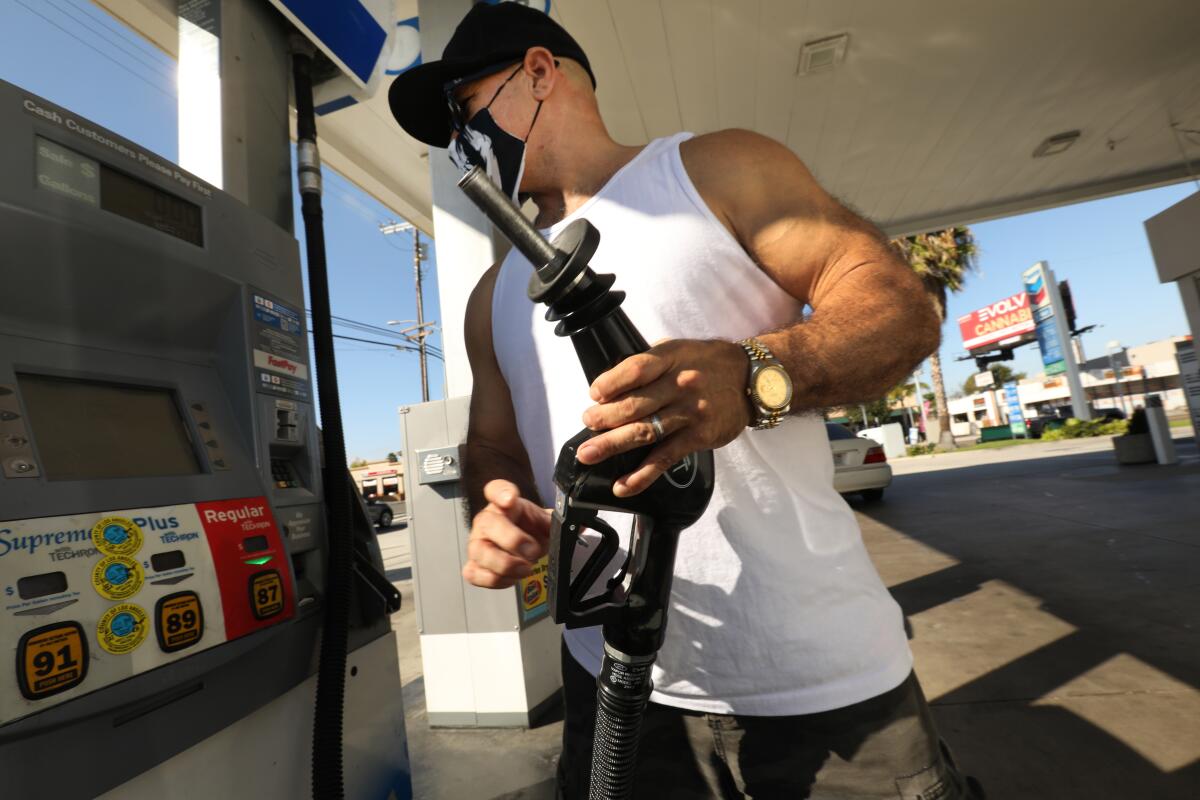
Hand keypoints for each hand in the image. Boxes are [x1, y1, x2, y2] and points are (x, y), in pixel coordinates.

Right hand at [463, 480, 550, 588]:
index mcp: (505, 504)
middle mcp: (487, 521)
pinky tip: (512, 578)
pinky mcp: (475, 565)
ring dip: (505, 563)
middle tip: (532, 550)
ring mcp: (478, 543)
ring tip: (525, 568)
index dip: (500, 492)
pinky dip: (496, 579)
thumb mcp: (546, 523)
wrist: (525, 548)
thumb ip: (558, 523)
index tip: (511, 498)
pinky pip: (475, 574)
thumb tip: (580, 524)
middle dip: (512, 539)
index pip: (495, 489)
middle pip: (487, 523)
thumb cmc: (531, 531)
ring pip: (480, 551)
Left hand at [577, 339, 749, 496]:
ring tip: (589, 453)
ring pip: (645, 432)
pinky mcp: (698, 437)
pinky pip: (665, 458)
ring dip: (613, 444)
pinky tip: (623, 485)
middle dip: (604, 417)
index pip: (636, 369)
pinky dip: (642, 475)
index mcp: (671, 358)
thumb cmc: (707, 363)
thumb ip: (648, 363)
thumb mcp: (678, 349)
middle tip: (587, 423)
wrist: (750, 380)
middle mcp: (681, 385)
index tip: (594, 394)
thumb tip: (610, 384)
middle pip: (635, 404)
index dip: (611, 383)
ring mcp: (690, 413)